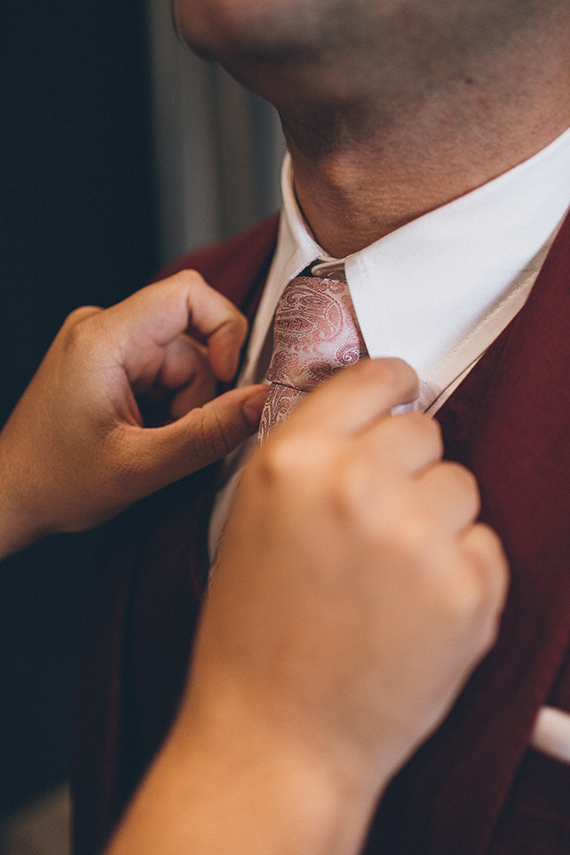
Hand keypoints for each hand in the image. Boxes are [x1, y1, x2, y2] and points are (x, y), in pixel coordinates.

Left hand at [0, 271, 267, 557]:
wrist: (11, 498)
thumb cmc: (55, 482)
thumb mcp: (142, 467)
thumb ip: (209, 434)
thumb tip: (261, 402)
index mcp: (104, 339)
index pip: (188, 294)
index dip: (224, 331)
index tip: (228, 378)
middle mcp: (103, 330)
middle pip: (190, 339)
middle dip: (198, 391)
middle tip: (173, 436)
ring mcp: (104, 345)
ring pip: (181, 360)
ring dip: (182, 404)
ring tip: (150, 442)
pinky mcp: (108, 363)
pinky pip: (162, 372)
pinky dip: (167, 406)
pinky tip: (143, 435)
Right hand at [107, 358, 507, 854]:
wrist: (278, 737)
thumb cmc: (254, 638)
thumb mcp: (254, 518)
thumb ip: (311, 456)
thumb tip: (370, 418)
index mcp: (295, 461)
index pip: (372, 378)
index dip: (393, 383)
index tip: (405, 389)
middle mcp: (357, 485)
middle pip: (424, 430)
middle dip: (407, 466)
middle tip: (379, 519)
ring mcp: (418, 536)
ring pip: (460, 485)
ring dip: (435, 518)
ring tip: (390, 573)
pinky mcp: (467, 589)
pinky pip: (484, 545)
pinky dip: (459, 570)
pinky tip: (412, 606)